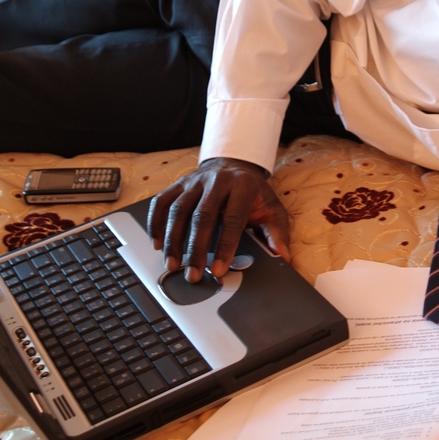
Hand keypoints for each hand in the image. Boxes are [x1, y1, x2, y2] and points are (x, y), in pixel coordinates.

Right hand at [148, 157, 290, 282]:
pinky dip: (156, 223)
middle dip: (196, 248)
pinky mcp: (179, 183)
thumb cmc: (253, 194)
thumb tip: (282, 257)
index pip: (233, 219)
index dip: (226, 246)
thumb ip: (277, 233)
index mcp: (243, 187)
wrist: (235, 165)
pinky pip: (162, 202)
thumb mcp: (272, 209)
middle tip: (193, 274)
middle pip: (202, 216)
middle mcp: (217, 181)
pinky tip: (157, 244)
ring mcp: (195, 181)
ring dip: (173, 239)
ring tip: (172, 265)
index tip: (218, 269)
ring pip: (178, 210)